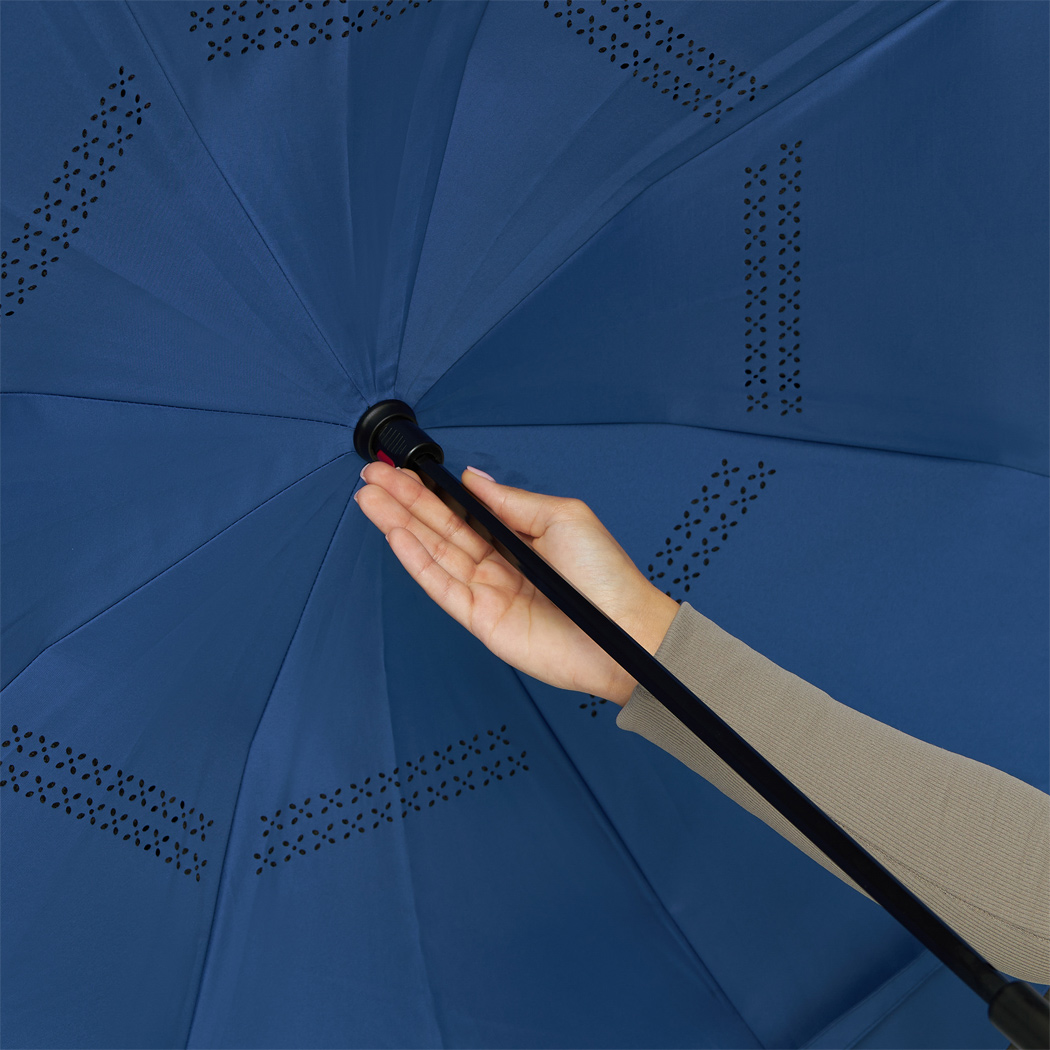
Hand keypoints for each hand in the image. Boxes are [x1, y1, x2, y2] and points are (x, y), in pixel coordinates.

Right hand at [355, 463, 680, 705]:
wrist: (626, 633)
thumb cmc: (606, 578)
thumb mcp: (563, 517)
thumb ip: (511, 501)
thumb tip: (472, 478)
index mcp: (517, 536)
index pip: (461, 510)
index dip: (428, 490)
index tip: (400, 469)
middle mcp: (498, 563)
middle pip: (439, 527)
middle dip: (403, 501)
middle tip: (371, 476)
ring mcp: (487, 591)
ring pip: (433, 552)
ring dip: (399, 525)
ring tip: (369, 499)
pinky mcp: (481, 620)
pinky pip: (441, 586)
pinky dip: (416, 560)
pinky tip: (395, 535)